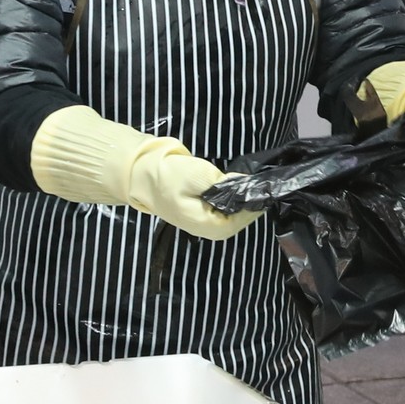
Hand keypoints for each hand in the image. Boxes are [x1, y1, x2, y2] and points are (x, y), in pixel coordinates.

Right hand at [31, 105, 260, 240]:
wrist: (140, 173)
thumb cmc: (167, 176)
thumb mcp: (200, 176)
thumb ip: (227, 184)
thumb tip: (249, 186)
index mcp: (212, 227)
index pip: (248, 216)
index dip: (256, 198)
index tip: (264, 181)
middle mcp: (213, 230)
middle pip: (244, 213)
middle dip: (249, 195)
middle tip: (257, 176)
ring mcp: (209, 221)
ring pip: (236, 208)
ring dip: (241, 194)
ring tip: (248, 177)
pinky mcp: (205, 211)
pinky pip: (227, 204)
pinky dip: (232, 193)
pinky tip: (234, 181)